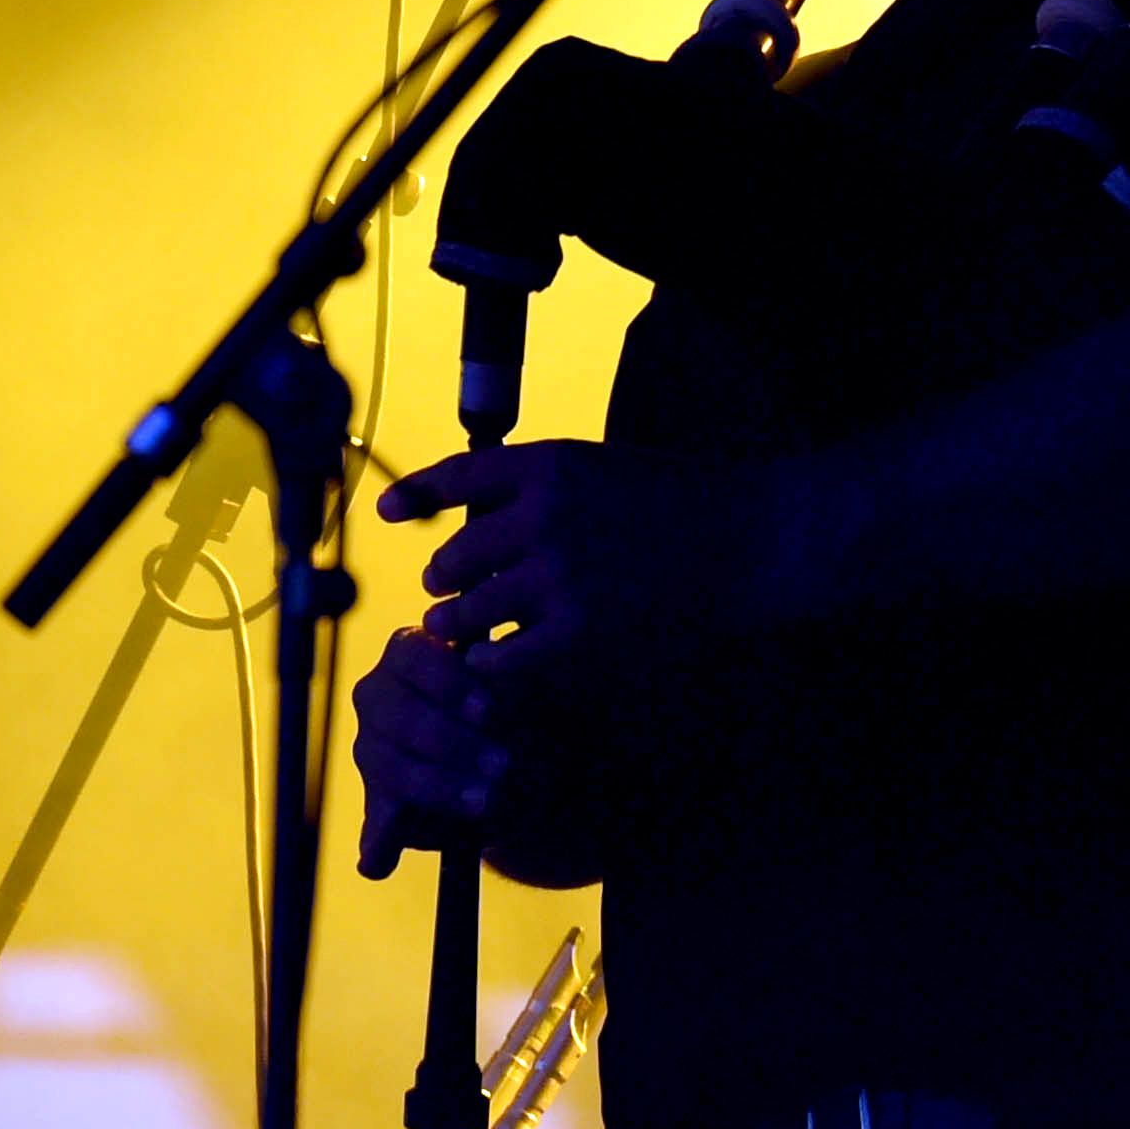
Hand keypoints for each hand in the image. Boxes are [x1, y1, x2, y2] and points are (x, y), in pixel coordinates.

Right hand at [349, 627, 511, 877]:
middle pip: (399, 715)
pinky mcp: (381, 802)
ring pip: (393, 768)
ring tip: (485, 800)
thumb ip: (501, 678)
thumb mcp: (516, 690)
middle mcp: (379, 697)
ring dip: (441, 787)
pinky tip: (379, 864)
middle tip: (501, 762)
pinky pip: (376, 824)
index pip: (412, 656)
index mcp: (407, 653)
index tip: (488, 710)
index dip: (449, 684)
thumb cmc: (514, 710)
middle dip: (453, 741)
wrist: (522, 762)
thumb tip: (485, 662)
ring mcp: (373, 752)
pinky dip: (378, 844)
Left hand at [374, 438, 774, 689]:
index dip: (414, 495)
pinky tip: (491, 662)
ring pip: (468, 611)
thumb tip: (464, 515)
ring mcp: (560, 576)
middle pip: (452, 557)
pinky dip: (489, 663)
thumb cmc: (671, 500)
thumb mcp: (595, 467)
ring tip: (457, 629)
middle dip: (445, 578)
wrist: (745, 539)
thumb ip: (532, 486)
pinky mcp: (580, 631)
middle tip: (445, 591)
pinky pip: (503, 657)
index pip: (455, 477)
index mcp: (547, 465)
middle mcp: (543, 516)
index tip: (385, 512)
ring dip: (457, 624)